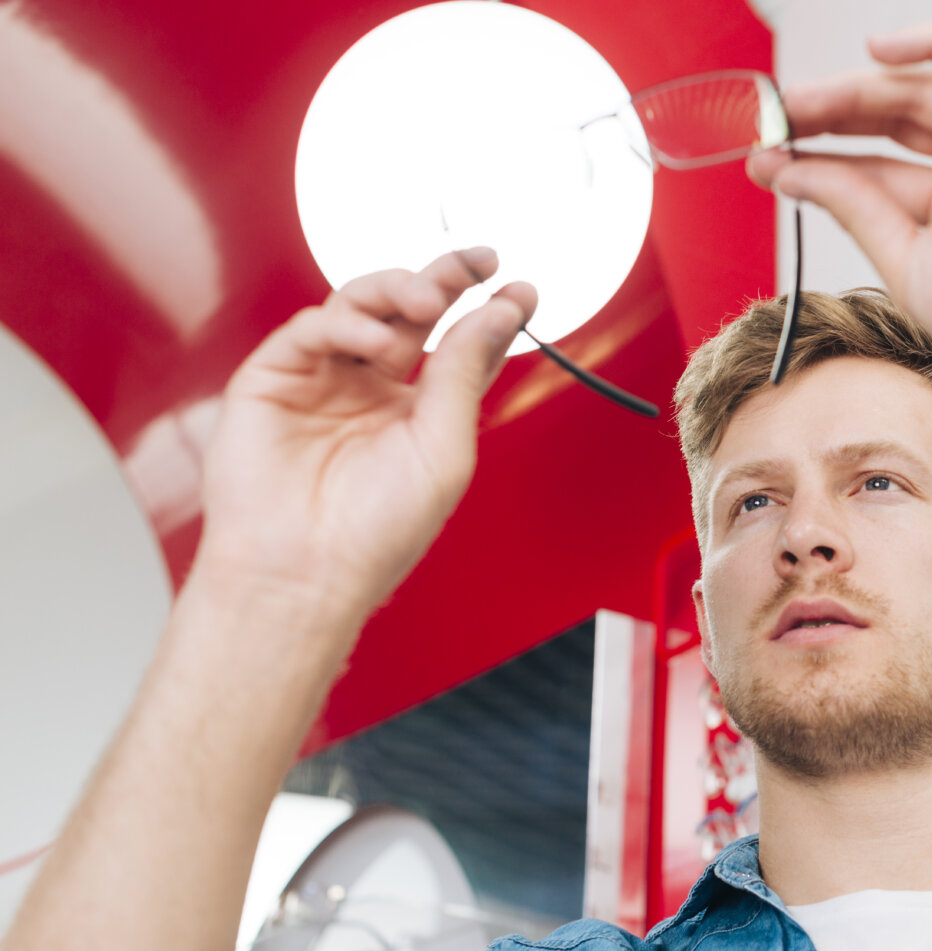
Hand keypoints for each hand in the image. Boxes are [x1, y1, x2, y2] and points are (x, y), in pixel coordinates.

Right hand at [196, 248, 535, 614]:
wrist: (304, 572)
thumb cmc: (375, 533)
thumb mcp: (445, 446)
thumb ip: (465, 372)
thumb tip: (498, 312)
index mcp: (414, 411)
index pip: (457, 346)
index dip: (488, 313)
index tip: (521, 288)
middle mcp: (368, 389)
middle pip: (410, 312)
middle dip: (445, 277)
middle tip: (478, 259)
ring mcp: (321, 380)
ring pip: (362, 305)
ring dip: (400, 289)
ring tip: (429, 300)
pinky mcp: (272, 377)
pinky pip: (314, 326)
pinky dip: (351, 325)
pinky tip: (379, 346)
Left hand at [749, 24, 931, 383]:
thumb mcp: (902, 258)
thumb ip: (853, 206)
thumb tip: (792, 172)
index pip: (869, 168)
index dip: (816, 158)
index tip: (766, 156)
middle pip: (889, 119)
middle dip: (829, 115)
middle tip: (777, 118)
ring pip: (921, 89)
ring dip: (858, 87)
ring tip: (804, 101)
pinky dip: (931, 42)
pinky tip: (876, 51)